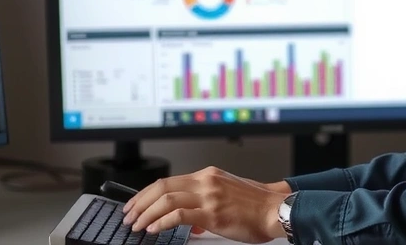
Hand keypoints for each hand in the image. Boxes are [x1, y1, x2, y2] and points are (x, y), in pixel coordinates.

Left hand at [122, 166, 287, 242]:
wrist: (276, 209)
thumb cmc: (256, 205)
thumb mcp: (227, 194)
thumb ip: (205, 201)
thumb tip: (189, 221)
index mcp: (208, 175)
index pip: (168, 181)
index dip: (147, 193)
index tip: (135, 204)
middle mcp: (206, 181)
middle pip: (162, 187)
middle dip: (140, 202)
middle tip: (129, 215)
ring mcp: (208, 196)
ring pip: (166, 199)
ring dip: (146, 213)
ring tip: (137, 225)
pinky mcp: (212, 213)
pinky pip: (179, 215)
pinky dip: (162, 221)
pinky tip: (154, 229)